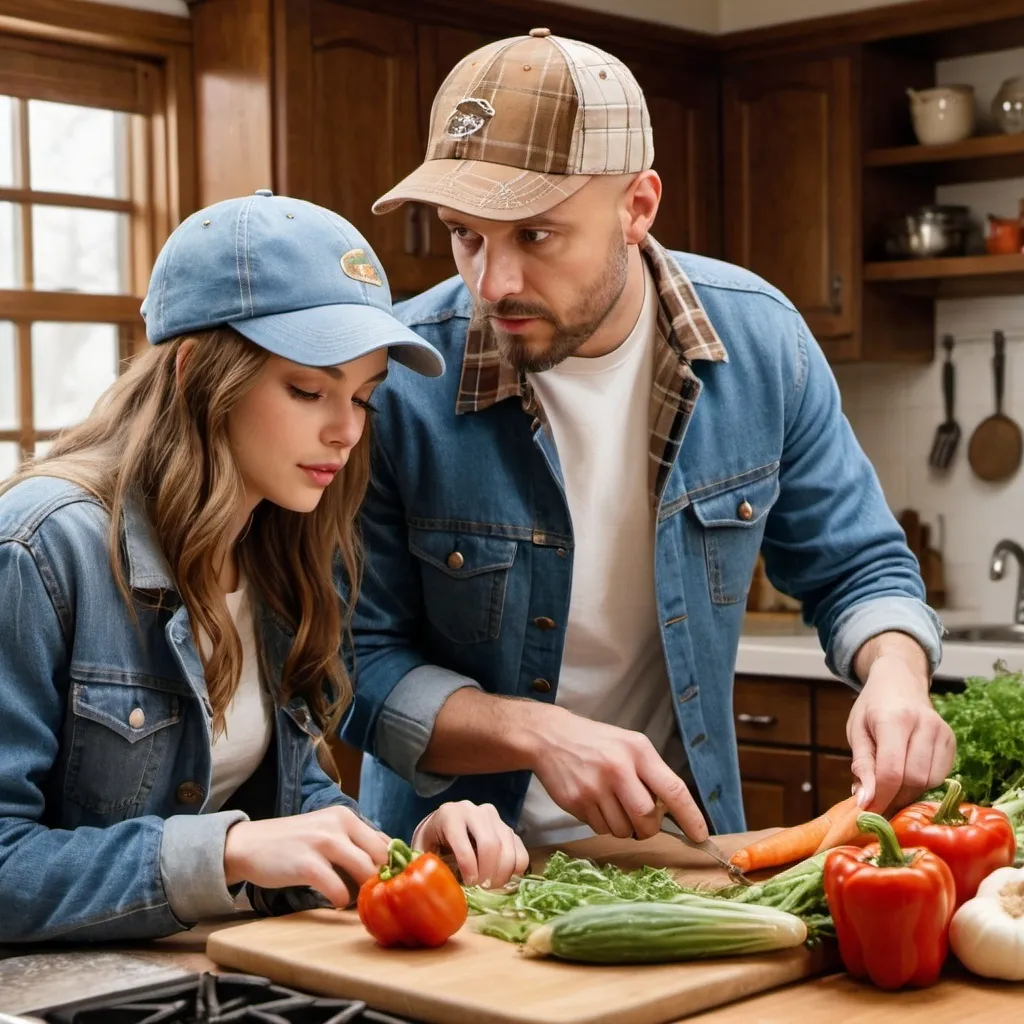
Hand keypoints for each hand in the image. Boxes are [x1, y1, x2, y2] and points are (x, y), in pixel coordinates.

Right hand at [223, 806, 389, 906]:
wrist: (249, 844)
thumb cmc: (292, 842)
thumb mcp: (326, 830)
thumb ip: (353, 841)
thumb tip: (386, 861)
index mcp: (346, 816)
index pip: (384, 841)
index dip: (390, 866)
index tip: (387, 882)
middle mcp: (338, 824)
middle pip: (380, 856)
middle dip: (380, 879)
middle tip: (371, 895)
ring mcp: (323, 842)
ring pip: (364, 871)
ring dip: (363, 891)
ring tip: (354, 899)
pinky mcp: (307, 864)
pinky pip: (338, 889)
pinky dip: (341, 900)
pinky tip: (334, 901)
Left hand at [411, 800, 527, 888]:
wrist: (446, 822)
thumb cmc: (433, 840)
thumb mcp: (423, 848)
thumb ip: (424, 863)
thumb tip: (427, 886)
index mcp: (450, 815)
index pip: (463, 842)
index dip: (468, 867)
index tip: (470, 884)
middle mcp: (474, 811)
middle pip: (490, 843)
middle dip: (488, 872)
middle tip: (482, 888)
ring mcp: (493, 817)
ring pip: (507, 845)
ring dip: (503, 872)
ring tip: (492, 886)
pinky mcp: (507, 826)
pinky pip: (520, 848)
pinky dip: (517, 867)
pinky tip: (505, 878)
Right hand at [529, 706, 707, 842]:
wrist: (551, 737)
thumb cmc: (597, 743)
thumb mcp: (629, 745)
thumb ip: (650, 774)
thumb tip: (670, 814)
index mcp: (638, 750)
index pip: (673, 789)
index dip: (691, 816)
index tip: (701, 836)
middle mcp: (618, 767)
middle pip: (646, 817)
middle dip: (648, 828)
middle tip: (641, 821)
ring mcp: (595, 786)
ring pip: (622, 829)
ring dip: (624, 827)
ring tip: (612, 804)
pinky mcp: (576, 802)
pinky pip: (600, 829)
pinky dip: (603, 824)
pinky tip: (595, 803)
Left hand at [847, 651, 954, 814]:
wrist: (899, 680)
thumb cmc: (873, 707)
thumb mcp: (857, 731)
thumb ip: (862, 766)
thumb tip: (865, 801)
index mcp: (894, 719)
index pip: (891, 771)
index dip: (880, 796)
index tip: (867, 810)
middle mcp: (924, 724)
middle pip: (914, 779)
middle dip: (894, 795)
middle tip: (878, 796)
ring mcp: (943, 732)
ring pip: (930, 782)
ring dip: (909, 790)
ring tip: (892, 780)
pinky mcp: (953, 741)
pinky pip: (941, 776)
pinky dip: (923, 782)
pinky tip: (908, 770)